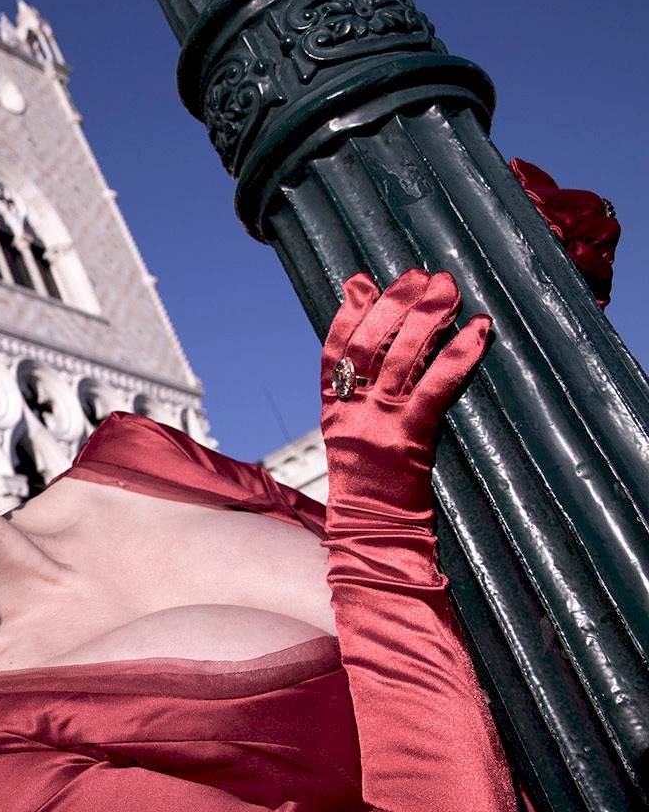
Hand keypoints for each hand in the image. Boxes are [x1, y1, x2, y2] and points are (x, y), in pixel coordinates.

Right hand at [320, 269, 492, 519]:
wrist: (373, 536)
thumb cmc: (372, 495)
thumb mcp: (356, 448)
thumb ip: (362, 408)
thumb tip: (380, 368)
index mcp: (334, 415)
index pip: (335, 355)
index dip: (347, 315)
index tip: (362, 281)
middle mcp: (351, 414)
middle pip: (369, 347)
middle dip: (395, 305)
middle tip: (421, 275)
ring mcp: (377, 424)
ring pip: (400, 360)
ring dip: (427, 318)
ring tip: (449, 289)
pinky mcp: (408, 439)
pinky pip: (434, 388)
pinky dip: (457, 356)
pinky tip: (477, 331)